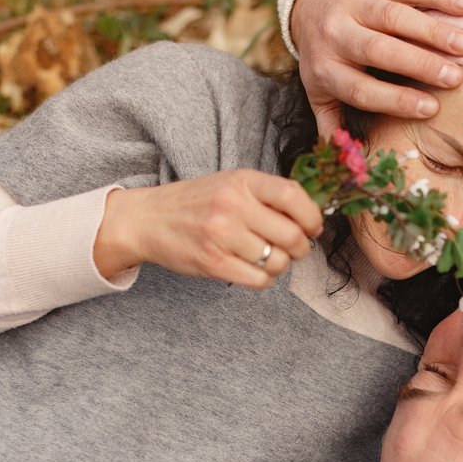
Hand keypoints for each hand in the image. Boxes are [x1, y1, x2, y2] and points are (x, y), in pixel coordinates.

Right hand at [95, 170, 322, 289]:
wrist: (148, 219)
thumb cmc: (198, 202)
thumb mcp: (233, 184)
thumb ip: (269, 195)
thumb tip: (313, 217)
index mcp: (242, 181)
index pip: (293, 196)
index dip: (312, 216)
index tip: (313, 227)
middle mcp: (232, 206)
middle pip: (292, 235)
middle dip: (302, 247)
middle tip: (294, 248)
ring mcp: (222, 236)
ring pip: (278, 262)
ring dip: (281, 265)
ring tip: (267, 257)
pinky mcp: (214, 263)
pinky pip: (259, 280)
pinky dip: (264, 279)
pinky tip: (254, 269)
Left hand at [290, 0, 462, 136]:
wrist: (307, 5)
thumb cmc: (325, 59)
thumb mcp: (320, 93)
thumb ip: (332, 126)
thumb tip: (348, 166)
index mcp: (327, 70)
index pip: (361, 89)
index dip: (396, 99)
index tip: (430, 109)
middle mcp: (337, 34)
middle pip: (379, 49)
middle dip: (418, 64)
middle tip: (454, 78)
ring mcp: (355, 4)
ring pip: (394, 15)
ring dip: (433, 30)